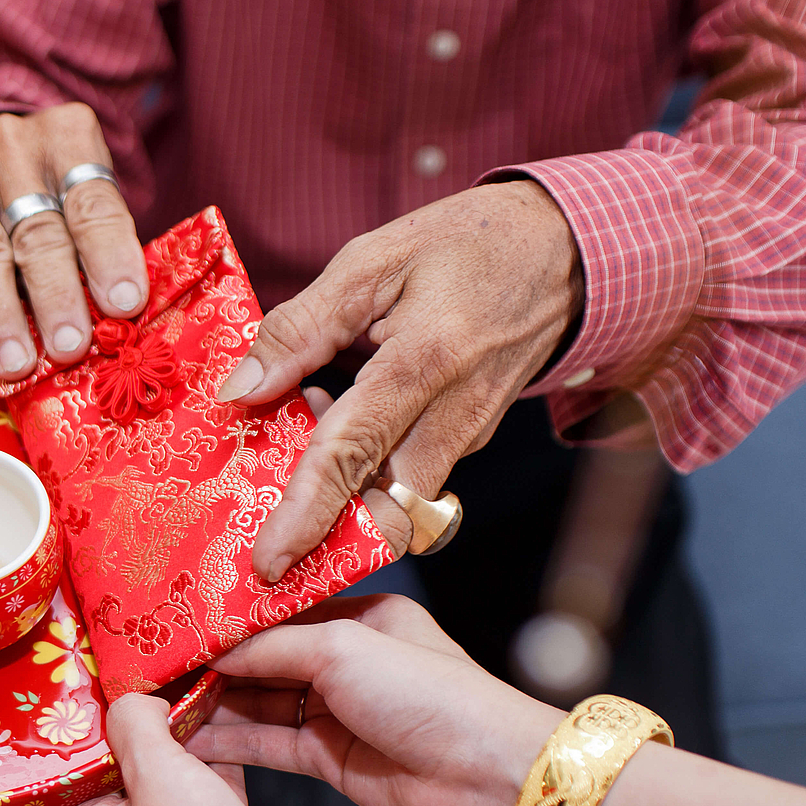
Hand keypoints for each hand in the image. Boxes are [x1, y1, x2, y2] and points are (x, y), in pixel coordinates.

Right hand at [0, 105, 146, 377]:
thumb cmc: (58, 190)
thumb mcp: (91, 194)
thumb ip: (102, 243)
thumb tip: (117, 319)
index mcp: (68, 138)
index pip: (92, 202)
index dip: (110, 255)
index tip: (124, 305)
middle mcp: (11, 149)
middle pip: (37, 231)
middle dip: (56, 295)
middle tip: (69, 347)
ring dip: (0, 312)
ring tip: (17, 363)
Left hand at [61, 695, 318, 805]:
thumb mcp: (156, 771)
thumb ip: (135, 725)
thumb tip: (130, 702)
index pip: (80, 771)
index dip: (101, 729)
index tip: (117, 692)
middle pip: (125, 774)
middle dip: (147, 733)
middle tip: (160, 691)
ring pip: (167, 786)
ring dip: (184, 748)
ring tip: (194, 700)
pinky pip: (202, 801)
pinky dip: (212, 770)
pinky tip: (223, 732)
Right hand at [190, 594, 563, 805]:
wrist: (492, 781)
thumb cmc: (435, 698)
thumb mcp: (344, 650)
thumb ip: (272, 647)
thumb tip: (214, 653)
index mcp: (362, 618)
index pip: (278, 615)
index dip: (228, 624)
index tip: (176, 628)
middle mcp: (349, 662)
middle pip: (264, 660)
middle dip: (212, 666)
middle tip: (152, 669)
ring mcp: (339, 713)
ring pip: (260, 704)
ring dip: (213, 706)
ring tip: (157, 705)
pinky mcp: (333, 760)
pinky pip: (268, 744)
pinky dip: (229, 743)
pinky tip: (188, 739)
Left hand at [217, 180, 582, 581]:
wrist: (565, 249)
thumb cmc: (463, 244)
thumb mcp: (372, 261)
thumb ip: (301, 328)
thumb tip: (240, 390)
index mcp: (425, 360)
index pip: (355, 454)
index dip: (308, 515)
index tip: (269, 560)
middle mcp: (457, 413)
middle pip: (386, 507)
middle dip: (325, 526)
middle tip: (270, 496)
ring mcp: (471, 434)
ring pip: (399, 500)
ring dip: (344, 487)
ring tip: (311, 416)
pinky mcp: (472, 440)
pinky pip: (411, 476)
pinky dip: (368, 466)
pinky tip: (343, 415)